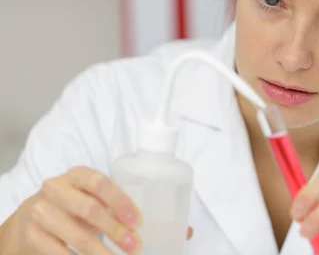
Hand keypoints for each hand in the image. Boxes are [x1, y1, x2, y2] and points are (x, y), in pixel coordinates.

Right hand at [4, 166, 194, 254]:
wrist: (31, 218)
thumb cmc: (79, 206)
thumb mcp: (98, 199)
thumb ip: (131, 209)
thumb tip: (184, 230)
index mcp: (78, 174)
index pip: (99, 182)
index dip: (120, 201)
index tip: (139, 221)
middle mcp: (56, 189)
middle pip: (88, 210)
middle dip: (115, 231)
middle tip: (136, 246)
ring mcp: (41, 213)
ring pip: (75, 236)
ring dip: (101, 253)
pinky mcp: (33, 236)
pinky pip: (58, 254)